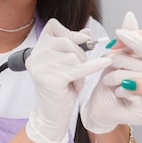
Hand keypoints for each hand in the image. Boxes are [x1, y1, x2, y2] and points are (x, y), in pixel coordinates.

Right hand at [25, 18, 110, 142]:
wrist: (54, 116)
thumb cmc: (61, 89)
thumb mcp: (68, 64)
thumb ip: (74, 46)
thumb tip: (87, 31)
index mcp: (36, 49)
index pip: (53, 26)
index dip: (70, 32)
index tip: (80, 42)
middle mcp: (35, 57)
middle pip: (67, 41)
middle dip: (80, 54)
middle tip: (80, 68)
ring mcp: (40, 68)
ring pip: (74, 55)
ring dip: (81, 68)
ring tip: (75, 80)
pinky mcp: (51, 80)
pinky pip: (79, 68)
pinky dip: (94, 66)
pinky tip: (106, 63)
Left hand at [80, 12, 141, 133]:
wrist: (99, 111)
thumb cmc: (109, 85)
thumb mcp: (116, 60)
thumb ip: (127, 40)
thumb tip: (130, 16)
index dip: (135, 41)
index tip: (118, 36)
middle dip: (124, 58)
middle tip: (109, 58)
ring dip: (120, 74)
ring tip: (107, 78)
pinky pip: (138, 95)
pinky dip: (123, 90)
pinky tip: (115, 90)